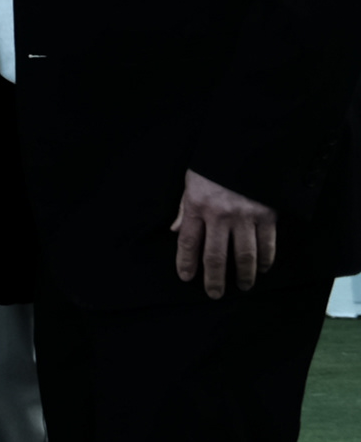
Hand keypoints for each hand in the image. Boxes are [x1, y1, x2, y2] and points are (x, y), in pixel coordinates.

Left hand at [172, 168, 278, 297]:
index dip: (186, 262)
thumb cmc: (214, 166)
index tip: (186, 277)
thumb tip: (174, 231)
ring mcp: (245, 217)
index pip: (187, 242)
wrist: (247, 147)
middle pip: (215, 256)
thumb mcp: (191, 182)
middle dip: (214, 279)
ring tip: (242, 286)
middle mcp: (220, 215)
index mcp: (197, 205)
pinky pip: (267, 244)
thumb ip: (184, 209)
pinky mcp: (267, 216)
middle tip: (214, 293)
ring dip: (243, 275)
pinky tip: (262, 269)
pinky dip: (265, 260)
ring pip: (244, 255)